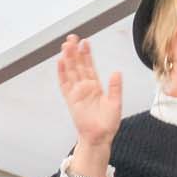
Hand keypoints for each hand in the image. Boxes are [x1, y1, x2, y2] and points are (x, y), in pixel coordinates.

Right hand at [56, 35, 122, 176]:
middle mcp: (84, 87)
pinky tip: (60, 62)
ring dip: (68, 58)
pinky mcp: (70, 100)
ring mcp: (76, 92)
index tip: (85, 41)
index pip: (89, 66)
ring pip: (70, 72)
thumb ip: (115, 88)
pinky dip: (61, 73)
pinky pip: (64, 84)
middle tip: (72, 38)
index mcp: (95, 86)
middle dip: (75, 51)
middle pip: (77, 65)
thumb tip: (116, 72)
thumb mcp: (115, 104)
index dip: (86, 54)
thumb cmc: (107, 123)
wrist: (99, 137)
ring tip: (65, 46)